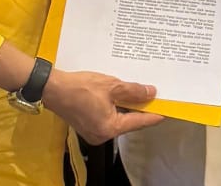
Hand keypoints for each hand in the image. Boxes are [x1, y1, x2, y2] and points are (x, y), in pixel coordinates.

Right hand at [41, 68, 162, 144]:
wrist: (52, 88)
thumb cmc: (81, 87)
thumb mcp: (111, 86)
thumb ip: (133, 91)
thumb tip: (151, 93)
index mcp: (110, 128)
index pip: (139, 122)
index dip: (154, 115)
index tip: (167, 110)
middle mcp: (102, 135)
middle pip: (128, 122)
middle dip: (140, 108)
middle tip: (155, 96)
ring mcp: (93, 131)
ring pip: (118, 119)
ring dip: (127, 106)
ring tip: (140, 93)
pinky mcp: (87, 125)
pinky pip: (107, 117)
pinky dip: (115, 107)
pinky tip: (122, 95)